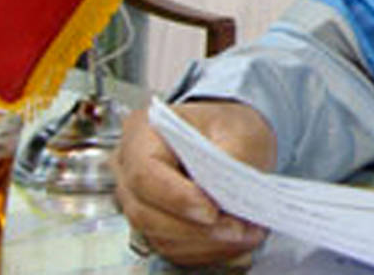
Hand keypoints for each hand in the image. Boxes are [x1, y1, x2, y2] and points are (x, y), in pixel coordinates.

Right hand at [113, 100, 277, 265]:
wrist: (230, 136)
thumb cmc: (227, 125)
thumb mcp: (238, 129)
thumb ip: (231, 158)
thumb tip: (227, 195)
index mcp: (143, 132)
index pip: (145, 174)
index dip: (176, 198)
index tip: (211, 211)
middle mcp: (129, 169)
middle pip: (147, 212)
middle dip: (196, 228)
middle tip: (237, 228)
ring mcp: (138, 200)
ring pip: (160, 235)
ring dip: (205, 242)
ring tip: (244, 234)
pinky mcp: (154, 224)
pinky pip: (172, 246)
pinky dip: (206, 249)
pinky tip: (234, 241)